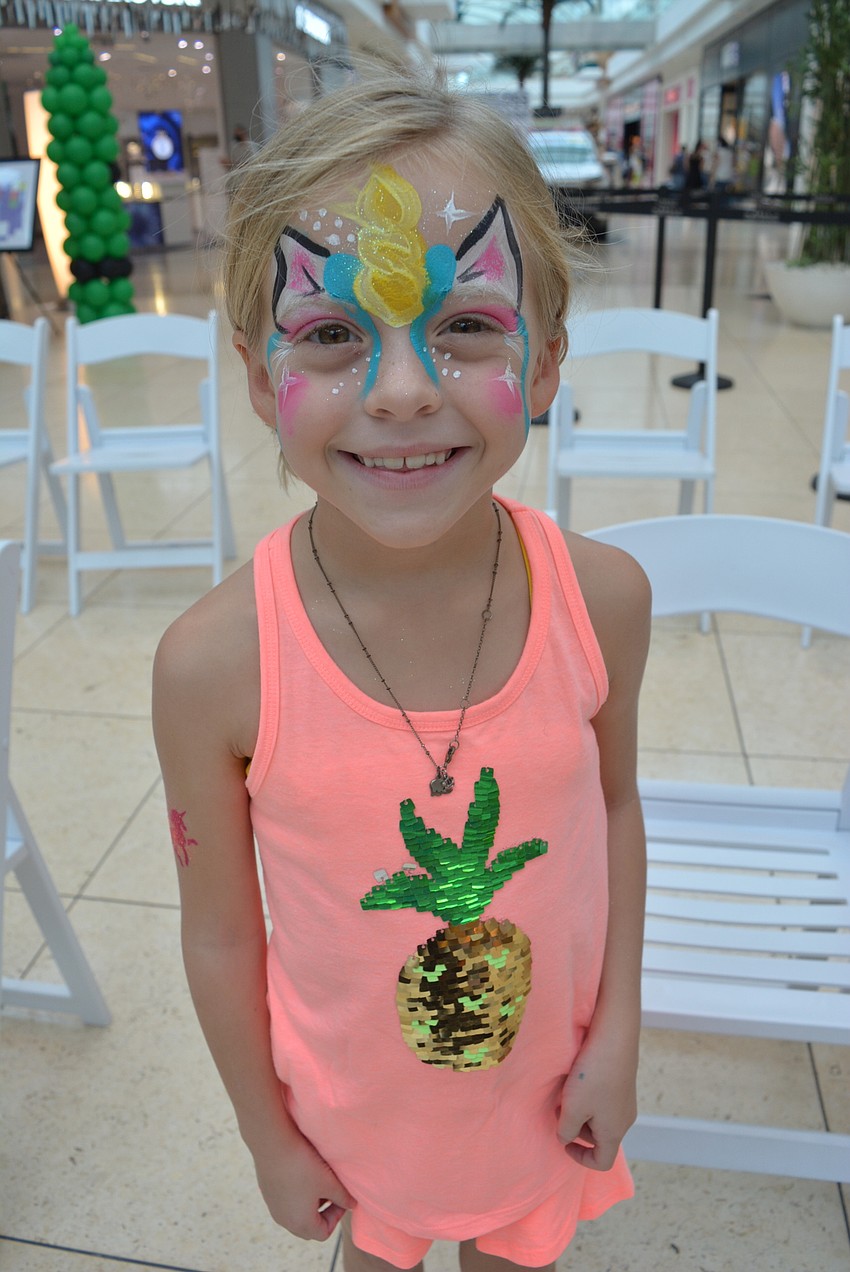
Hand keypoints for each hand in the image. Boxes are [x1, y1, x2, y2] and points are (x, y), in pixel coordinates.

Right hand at [252, 1127, 355, 1239]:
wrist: (273, 1145)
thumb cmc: (303, 1166)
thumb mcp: (329, 1182)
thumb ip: (343, 1197)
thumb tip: (352, 1205)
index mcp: (302, 1224)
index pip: (324, 1233)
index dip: (337, 1216)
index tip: (340, 1196)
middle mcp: (285, 1221)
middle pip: (309, 1227)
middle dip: (323, 1212)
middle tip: (330, 1191)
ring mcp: (274, 1209)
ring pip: (297, 1214)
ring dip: (310, 1204)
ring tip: (317, 1181)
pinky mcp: (268, 1195)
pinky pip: (286, 1203)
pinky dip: (297, 1195)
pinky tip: (301, 1174)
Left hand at [556, 1035, 637, 1171]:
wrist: (615, 1037)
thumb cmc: (592, 1076)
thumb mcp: (572, 1108)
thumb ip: (566, 1130)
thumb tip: (565, 1137)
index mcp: (614, 1132)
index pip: (602, 1162)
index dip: (581, 1159)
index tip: (564, 1141)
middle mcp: (624, 1119)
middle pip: (599, 1138)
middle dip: (577, 1129)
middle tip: (561, 1109)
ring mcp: (626, 1100)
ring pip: (600, 1118)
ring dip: (582, 1111)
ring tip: (567, 1091)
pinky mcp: (623, 1083)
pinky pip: (604, 1101)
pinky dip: (589, 1097)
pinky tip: (578, 1078)